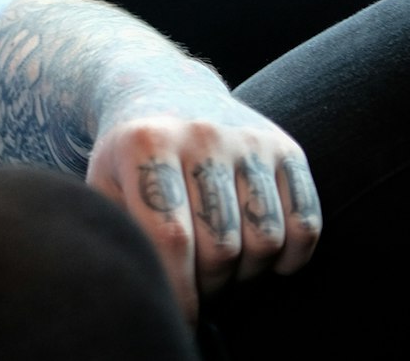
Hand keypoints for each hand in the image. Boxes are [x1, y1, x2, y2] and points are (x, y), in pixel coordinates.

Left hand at [84, 95, 320, 320]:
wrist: (162, 89)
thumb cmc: (130, 157)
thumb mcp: (104, 183)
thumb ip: (119, 233)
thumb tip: (146, 291)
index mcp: (147, 144)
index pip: (172, 239)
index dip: (180, 293)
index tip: (182, 319)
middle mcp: (202, 135)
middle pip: (222, 247)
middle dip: (211, 287)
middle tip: (199, 291)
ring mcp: (249, 139)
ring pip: (266, 240)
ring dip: (248, 275)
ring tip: (224, 273)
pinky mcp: (286, 148)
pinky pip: (306, 223)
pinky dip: (291, 257)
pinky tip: (265, 260)